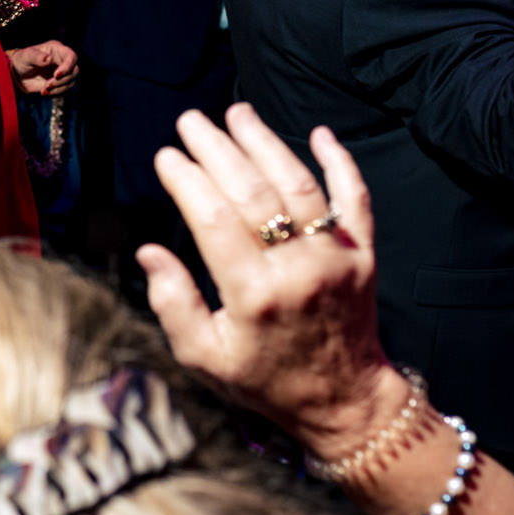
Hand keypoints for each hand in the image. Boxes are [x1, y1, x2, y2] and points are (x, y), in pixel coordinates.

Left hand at [6, 40, 78, 95]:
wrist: (19, 73)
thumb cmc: (22, 60)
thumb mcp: (26, 56)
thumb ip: (36, 56)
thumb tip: (48, 58)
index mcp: (57, 50)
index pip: (71, 57)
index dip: (67, 67)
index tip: (56, 75)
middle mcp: (63, 60)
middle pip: (74, 71)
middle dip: (62, 81)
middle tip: (47, 85)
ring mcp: (63, 72)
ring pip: (71, 82)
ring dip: (58, 89)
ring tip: (44, 90)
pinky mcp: (60, 83)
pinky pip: (65, 90)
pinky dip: (56, 93)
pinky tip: (44, 92)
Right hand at [138, 105, 392, 453]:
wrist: (343, 401)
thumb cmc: (265, 381)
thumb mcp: (205, 357)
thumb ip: (173, 304)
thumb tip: (149, 252)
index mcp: (253, 295)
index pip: (212, 219)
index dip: (186, 181)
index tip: (165, 157)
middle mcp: (297, 269)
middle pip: (252, 192)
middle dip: (217, 148)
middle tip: (191, 120)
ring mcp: (335, 258)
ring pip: (298, 185)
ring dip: (266, 142)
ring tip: (237, 113)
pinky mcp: (364, 255)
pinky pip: (355, 198)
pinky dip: (339, 161)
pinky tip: (319, 132)